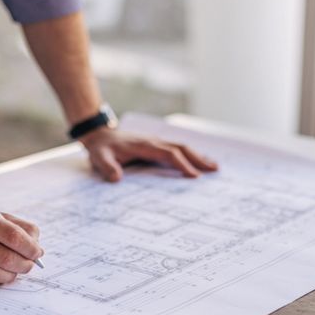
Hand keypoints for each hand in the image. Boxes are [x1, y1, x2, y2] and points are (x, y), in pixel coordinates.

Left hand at [79, 127, 218, 181]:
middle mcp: (154, 141)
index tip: (194, 175)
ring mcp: (157, 142)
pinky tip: (200, 162)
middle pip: (181, 148)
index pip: (168, 154)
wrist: (100, 135)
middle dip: (198, 158)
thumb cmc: (102, 149)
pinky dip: (191, 155)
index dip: (182, 164)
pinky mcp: (157, 146)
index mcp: (144, 145)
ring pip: (182, 147)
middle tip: (214, 170)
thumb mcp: (100, 158)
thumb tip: (116, 178)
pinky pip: (178, 149)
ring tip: (214, 167)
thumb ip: (108, 168)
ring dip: (199, 156)